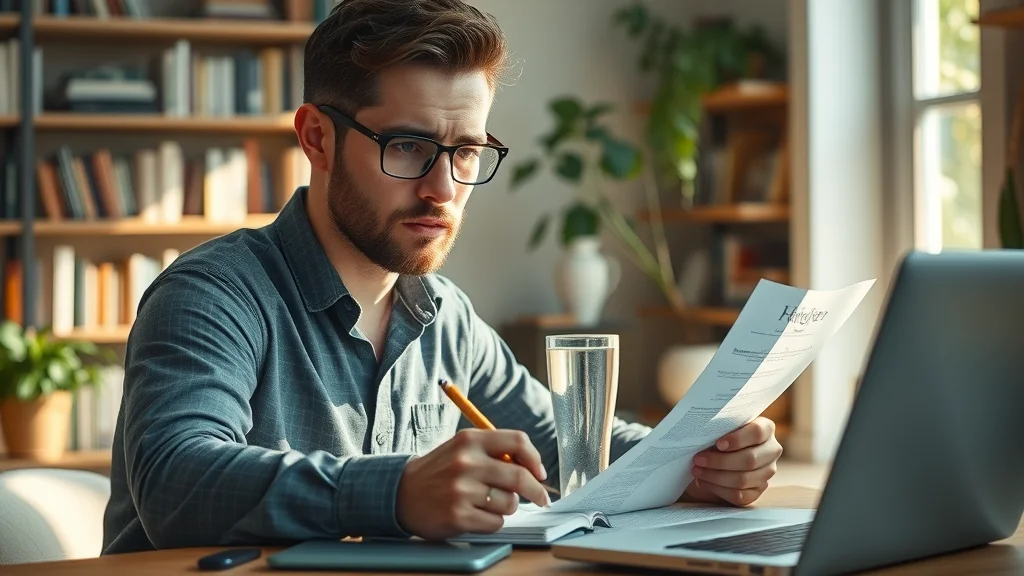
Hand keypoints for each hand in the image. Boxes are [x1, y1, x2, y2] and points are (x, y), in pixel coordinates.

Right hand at [395, 428, 550, 539]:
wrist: (400, 494)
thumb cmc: (439, 472)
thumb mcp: (461, 449)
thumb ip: (493, 452)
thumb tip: (531, 468)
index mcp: (469, 440)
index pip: (517, 441)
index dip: (534, 459)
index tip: (539, 472)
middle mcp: (466, 462)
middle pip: (520, 477)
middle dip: (536, 491)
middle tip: (540, 498)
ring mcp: (461, 490)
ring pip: (510, 503)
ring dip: (507, 507)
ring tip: (489, 503)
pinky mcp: (458, 515)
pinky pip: (496, 522)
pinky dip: (493, 521)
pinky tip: (476, 515)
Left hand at [682, 417, 782, 506]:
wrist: (718, 458)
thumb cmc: (719, 437)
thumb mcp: (722, 428)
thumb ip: (720, 428)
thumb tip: (703, 433)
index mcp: (766, 429)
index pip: (757, 432)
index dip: (737, 439)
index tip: (718, 444)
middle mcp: (771, 451)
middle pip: (750, 459)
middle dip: (720, 461)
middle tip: (698, 459)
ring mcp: (766, 473)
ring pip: (743, 479)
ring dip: (715, 476)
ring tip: (697, 470)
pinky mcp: (757, 491)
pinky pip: (739, 495)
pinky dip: (717, 488)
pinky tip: (703, 481)